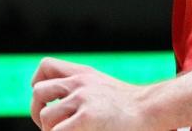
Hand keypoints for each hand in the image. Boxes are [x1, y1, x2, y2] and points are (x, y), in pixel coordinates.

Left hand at [30, 58, 157, 130]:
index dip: (37, 83)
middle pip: (38, 92)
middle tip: (51, 127)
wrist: (153, 108)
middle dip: (39, 112)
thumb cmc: (132, 106)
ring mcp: (82, 99)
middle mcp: (79, 83)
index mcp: (83, 74)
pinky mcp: (87, 118)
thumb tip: (61, 103)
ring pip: (46, 117)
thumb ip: (83, 89)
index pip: (46, 66)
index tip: (46, 101)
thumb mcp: (103, 86)